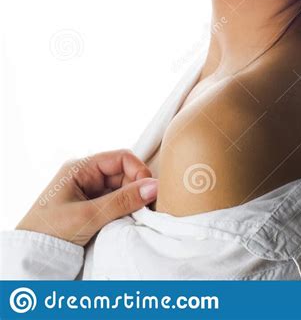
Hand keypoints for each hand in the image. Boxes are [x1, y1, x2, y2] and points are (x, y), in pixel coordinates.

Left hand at [15, 149, 157, 246]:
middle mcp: (86, 176)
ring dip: (131, 202)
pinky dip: (124, 211)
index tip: (150, 191)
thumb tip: (154, 186)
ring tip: (137, 217)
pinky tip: (127, 222)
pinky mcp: (90, 209)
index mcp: (81, 168)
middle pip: (123, 174)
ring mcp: (88, 193)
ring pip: (121, 190)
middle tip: (147, 209)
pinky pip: (115, 203)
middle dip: (136, 189)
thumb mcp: (89, 215)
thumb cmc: (51, 231)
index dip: (138, 171)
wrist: (30, 257)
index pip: (121, 158)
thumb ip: (122, 201)